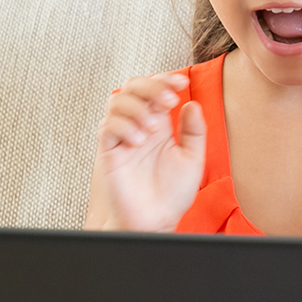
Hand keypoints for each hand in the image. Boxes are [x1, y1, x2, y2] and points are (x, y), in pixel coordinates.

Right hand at [96, 73, 205, 232]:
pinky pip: (107, 128)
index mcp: (159, 125)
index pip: (156, 90)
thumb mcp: (192, 159)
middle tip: (168, 99)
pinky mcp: (108, 152)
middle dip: (151, 87)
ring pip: (116, 102)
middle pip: (134, 88)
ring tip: (151, 127)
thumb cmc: (171, 195)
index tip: (181, 82)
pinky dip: (123, 126)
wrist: (154, 222)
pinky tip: (138, 140)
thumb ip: (194, 131)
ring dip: (136, 107)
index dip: (166, 80)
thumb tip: (192, 103)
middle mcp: (139, 126)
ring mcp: (122, 137)